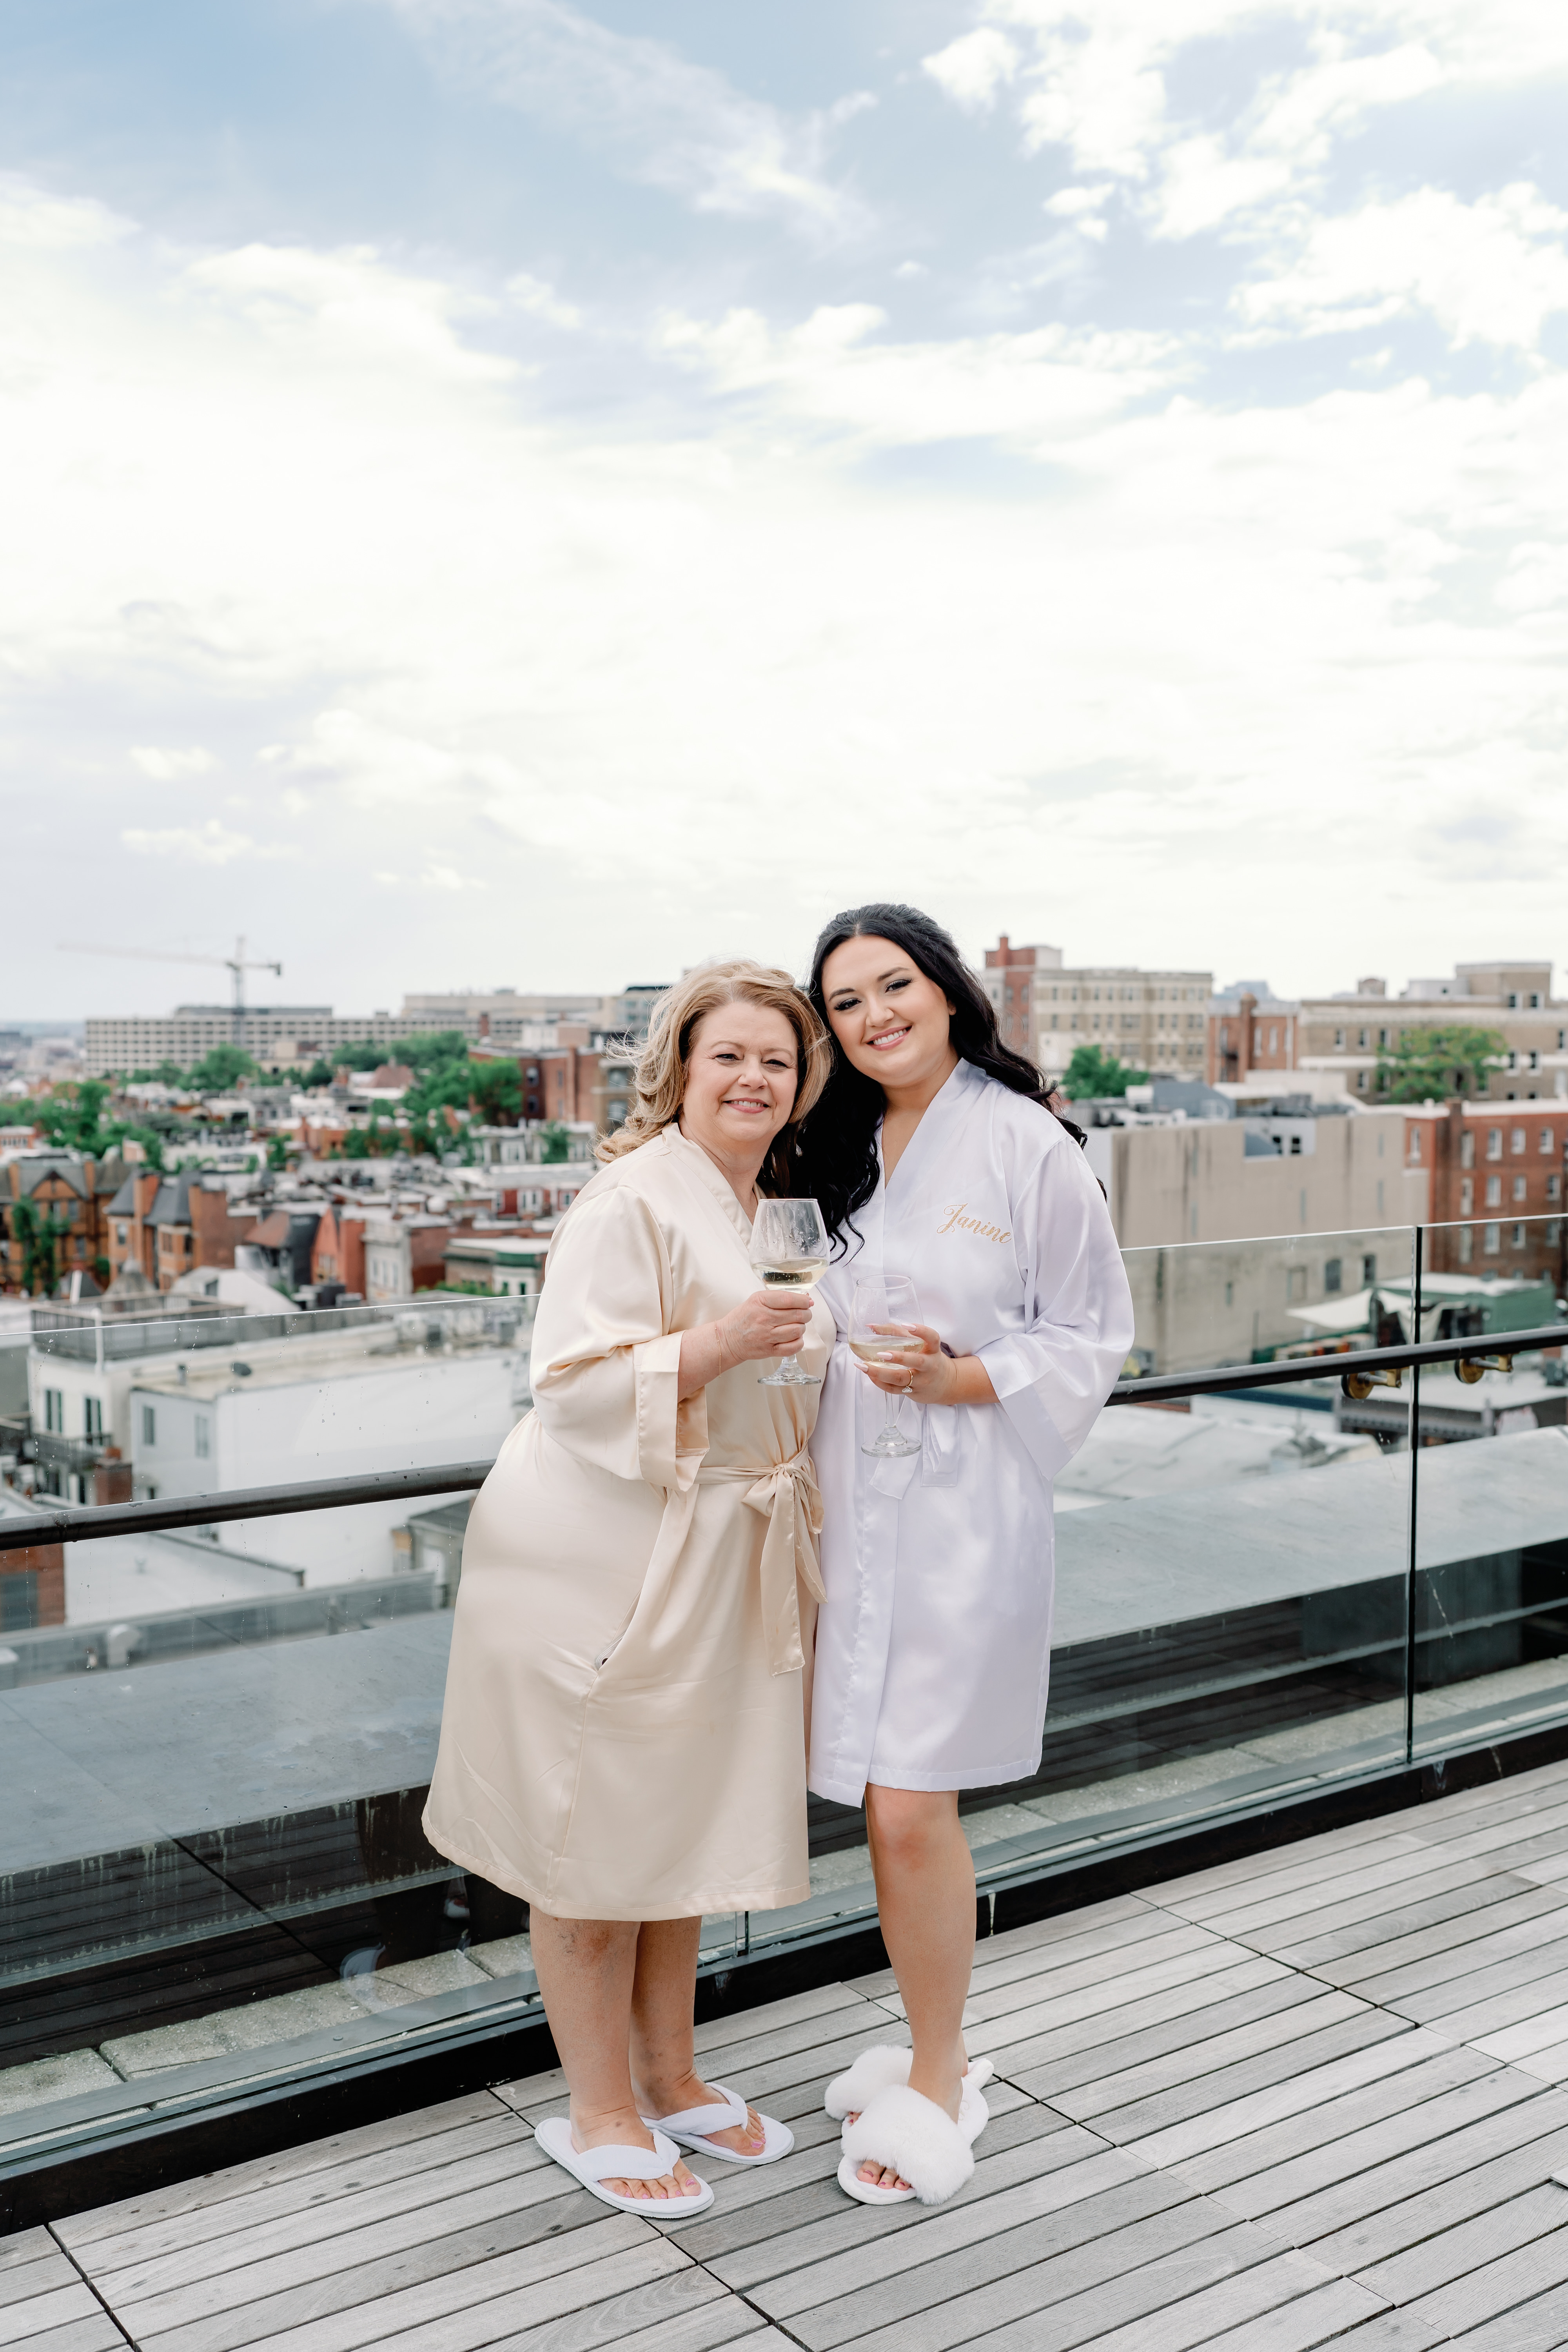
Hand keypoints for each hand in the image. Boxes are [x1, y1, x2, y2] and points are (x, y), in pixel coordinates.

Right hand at [720, 1288, 811, 1366]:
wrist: (727, 1339)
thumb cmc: (743, 1318)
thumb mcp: (756, 1300)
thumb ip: (779, 1298)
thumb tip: (806, 1299)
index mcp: (760, 1302)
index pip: (789, 1299)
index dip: (803, 1301)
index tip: (807, 1302)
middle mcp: (764, 1318)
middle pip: (797, 1315)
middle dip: (806, 1314)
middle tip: (804, 1314)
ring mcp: (766, 1335)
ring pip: (797, 1330)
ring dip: (802, 1327)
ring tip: (797, 1326)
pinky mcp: (769, 1350)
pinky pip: (792, 1348)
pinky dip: (798, 1342)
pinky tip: (794, 1338)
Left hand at [856, 1325, 999, 1409]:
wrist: (946, 1385)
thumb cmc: (928, 1360)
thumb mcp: (920, 1345)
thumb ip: (897, 1332)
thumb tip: (871, 1326)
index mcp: (932, 1350)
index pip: (932, 1338)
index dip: (921, 1331)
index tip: (907, 1325)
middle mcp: (929, 1366)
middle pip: (917, 1361)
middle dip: (899, 1357)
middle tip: (881, 1353)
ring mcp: (921, 1381)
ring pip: (901, 1379)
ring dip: (880, 1373)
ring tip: (864, 1366)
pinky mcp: (913, 1392)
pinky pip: (894, 1389)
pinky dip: (880, 1383)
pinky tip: (870, 1375)